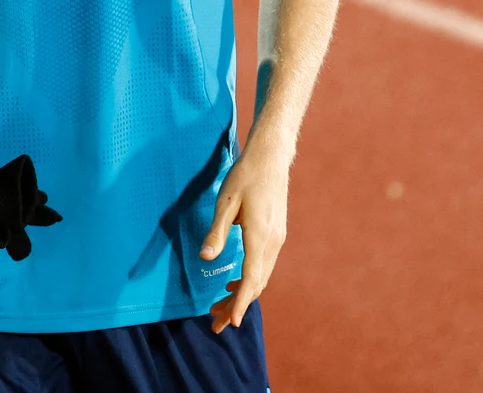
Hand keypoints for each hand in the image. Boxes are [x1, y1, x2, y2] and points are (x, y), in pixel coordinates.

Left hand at [200, 143, 290, 332]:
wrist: (271, 158)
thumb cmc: (245, 176)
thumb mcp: (225, 202)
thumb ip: (216, 232)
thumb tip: (205, 258)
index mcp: (261, 236)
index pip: (252, 279)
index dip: (241, 302)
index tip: (232, 322)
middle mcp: (273, 242)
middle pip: (257, 284)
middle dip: (237, 306)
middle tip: (216, 324)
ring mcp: (277, 239)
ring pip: (261, 277)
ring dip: (242, 294)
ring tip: (219, 308)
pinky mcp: (275, 235)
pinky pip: (263, 266)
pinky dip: (249, 280)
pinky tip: (232, 282)